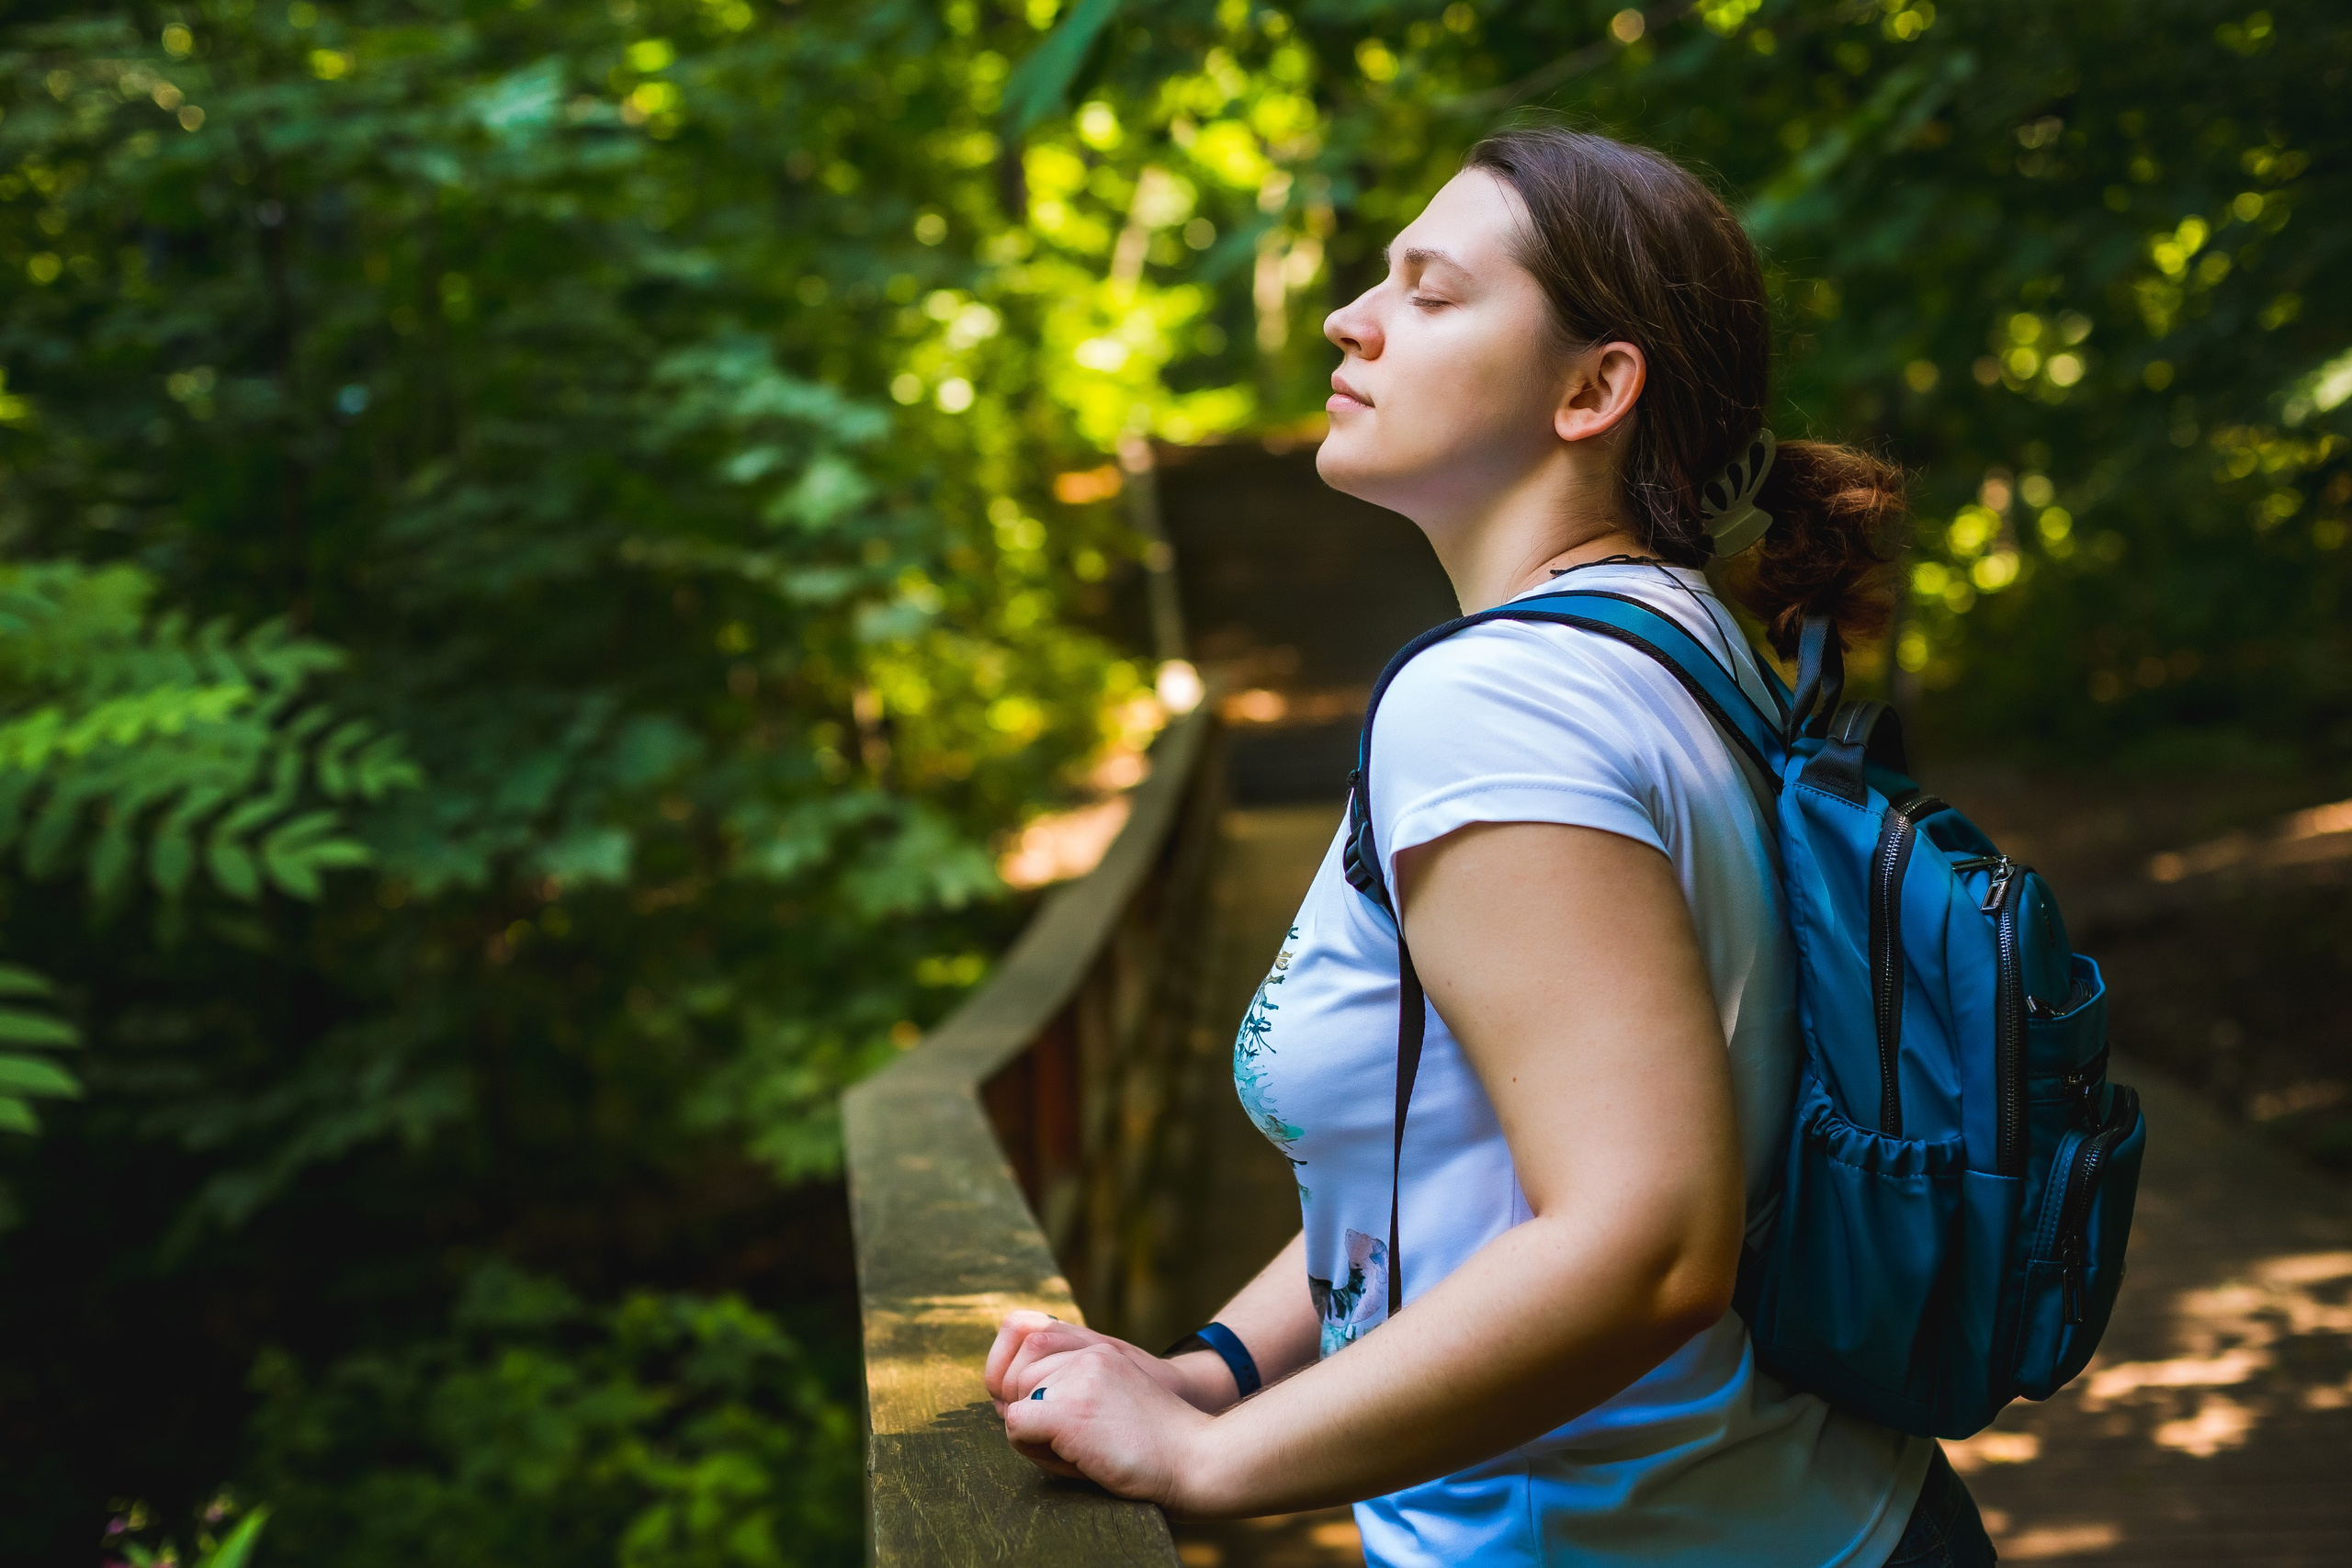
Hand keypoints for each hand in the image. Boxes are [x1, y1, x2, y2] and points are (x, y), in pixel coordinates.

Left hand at [994, 1336, 1223, 1509]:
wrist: (1197, 1459)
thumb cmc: (1153, 1443)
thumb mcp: (1112, 1394)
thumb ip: (1070, 1383)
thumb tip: (1005, 1400)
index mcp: (1094, 1346)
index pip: (1023, 1338)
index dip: (1021, 1379)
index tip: (1044, 1411)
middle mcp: (1085, 1352)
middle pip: (1014, 1377)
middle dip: (1031, 1413)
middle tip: (1077, 1440)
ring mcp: (1078, 1377)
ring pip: (1013, 1404)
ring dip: (1035, 1436)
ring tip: (1082, 1449)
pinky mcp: (1070, 1410)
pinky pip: (1016, 1426)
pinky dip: (1036, 1452)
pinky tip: (1079, 1457)